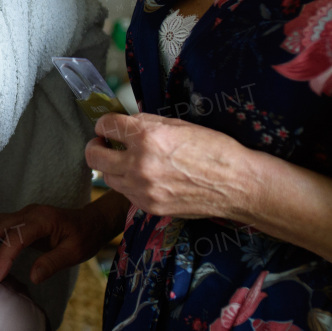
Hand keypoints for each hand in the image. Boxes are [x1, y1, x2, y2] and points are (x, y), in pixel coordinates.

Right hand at [0, 192, 128, 283]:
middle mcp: (28, 213)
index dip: (4, 256)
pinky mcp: (17, 219)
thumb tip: (32, 276)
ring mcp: (21, 214)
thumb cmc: (85, 237)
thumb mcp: (75, 252)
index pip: (17, 236)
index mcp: (42, 220)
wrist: (91, 220)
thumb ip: (53, 262)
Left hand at [85, 113, 256, 221]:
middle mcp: (139, 163)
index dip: (103, 124)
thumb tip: (125, 124)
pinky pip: (126, 193)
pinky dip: (129, 184)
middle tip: (104, 144)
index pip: (106, 125)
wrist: (237, 184)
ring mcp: (142, 189)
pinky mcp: (149, 206)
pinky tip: (145, 178)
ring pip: (107, 177)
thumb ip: (146, 124)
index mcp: (147, 136)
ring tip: (127, 162)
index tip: (106, 127)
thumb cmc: (213, 149)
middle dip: (96, 147)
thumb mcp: (178, 125)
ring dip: (112, 167)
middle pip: (94, 156)